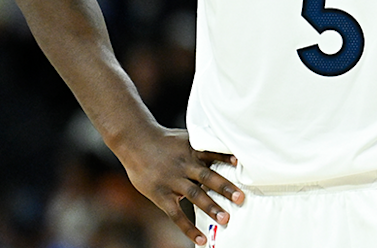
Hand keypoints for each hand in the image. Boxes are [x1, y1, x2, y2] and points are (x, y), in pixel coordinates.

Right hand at [119, 127, 245, 245]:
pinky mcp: (161, 195)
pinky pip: (176, 214)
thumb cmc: (164, 141)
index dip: (226, 158)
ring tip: (225, 219)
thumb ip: (202, 147)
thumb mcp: (185, 138)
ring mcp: (172, 181)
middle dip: (224, 188)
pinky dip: (189, 228)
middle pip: (207, 176)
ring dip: (210, 207)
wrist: (135, 141)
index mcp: (192, 151)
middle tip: (240, 198)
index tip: (241, 164)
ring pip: (194, 195)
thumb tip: (227, 152)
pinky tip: (201, 239)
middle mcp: (184, 165)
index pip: (212, 154)